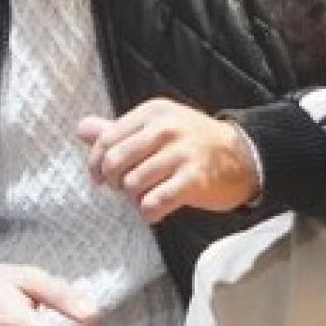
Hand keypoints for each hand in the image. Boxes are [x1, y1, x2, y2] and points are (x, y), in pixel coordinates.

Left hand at [76, 98, 258, 223]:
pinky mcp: (194, 179)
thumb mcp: (156, 127)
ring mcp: (181, 153)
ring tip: (145, 196)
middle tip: (123, 189)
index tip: (98, 178)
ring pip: (132, 184)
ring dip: (133, 198)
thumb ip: (117, 130)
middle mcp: (166, 129)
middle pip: (115, 162)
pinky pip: (154, 202)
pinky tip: (156, 209)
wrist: (244, 156)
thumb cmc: (191, 143)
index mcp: (152, 113)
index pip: (106, 139)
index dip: (95, 164)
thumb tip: (80, 128)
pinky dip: (149, 212)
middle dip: (112, 182)